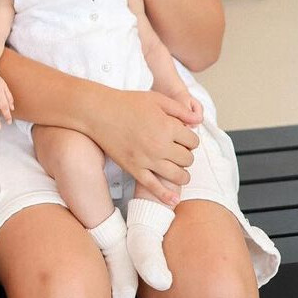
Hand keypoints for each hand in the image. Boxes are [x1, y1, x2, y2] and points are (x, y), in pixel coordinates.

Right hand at [91, 89, 199, 206]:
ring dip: (182, 173)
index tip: (183, 137)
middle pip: (188, 159)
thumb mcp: (156, 99)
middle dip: (186, 154)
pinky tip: (174, 199)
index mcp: (167, 126)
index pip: (193, 141)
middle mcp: (160, 145)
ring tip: (177, 167)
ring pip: (178, 176)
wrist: (98, 112)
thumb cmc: (127, 102)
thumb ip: (180, 110)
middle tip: (177, 149)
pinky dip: (167, 196)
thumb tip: (198, 121)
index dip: (190, 139)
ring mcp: (147, 160)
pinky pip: (155, 188)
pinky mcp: (135, 170)